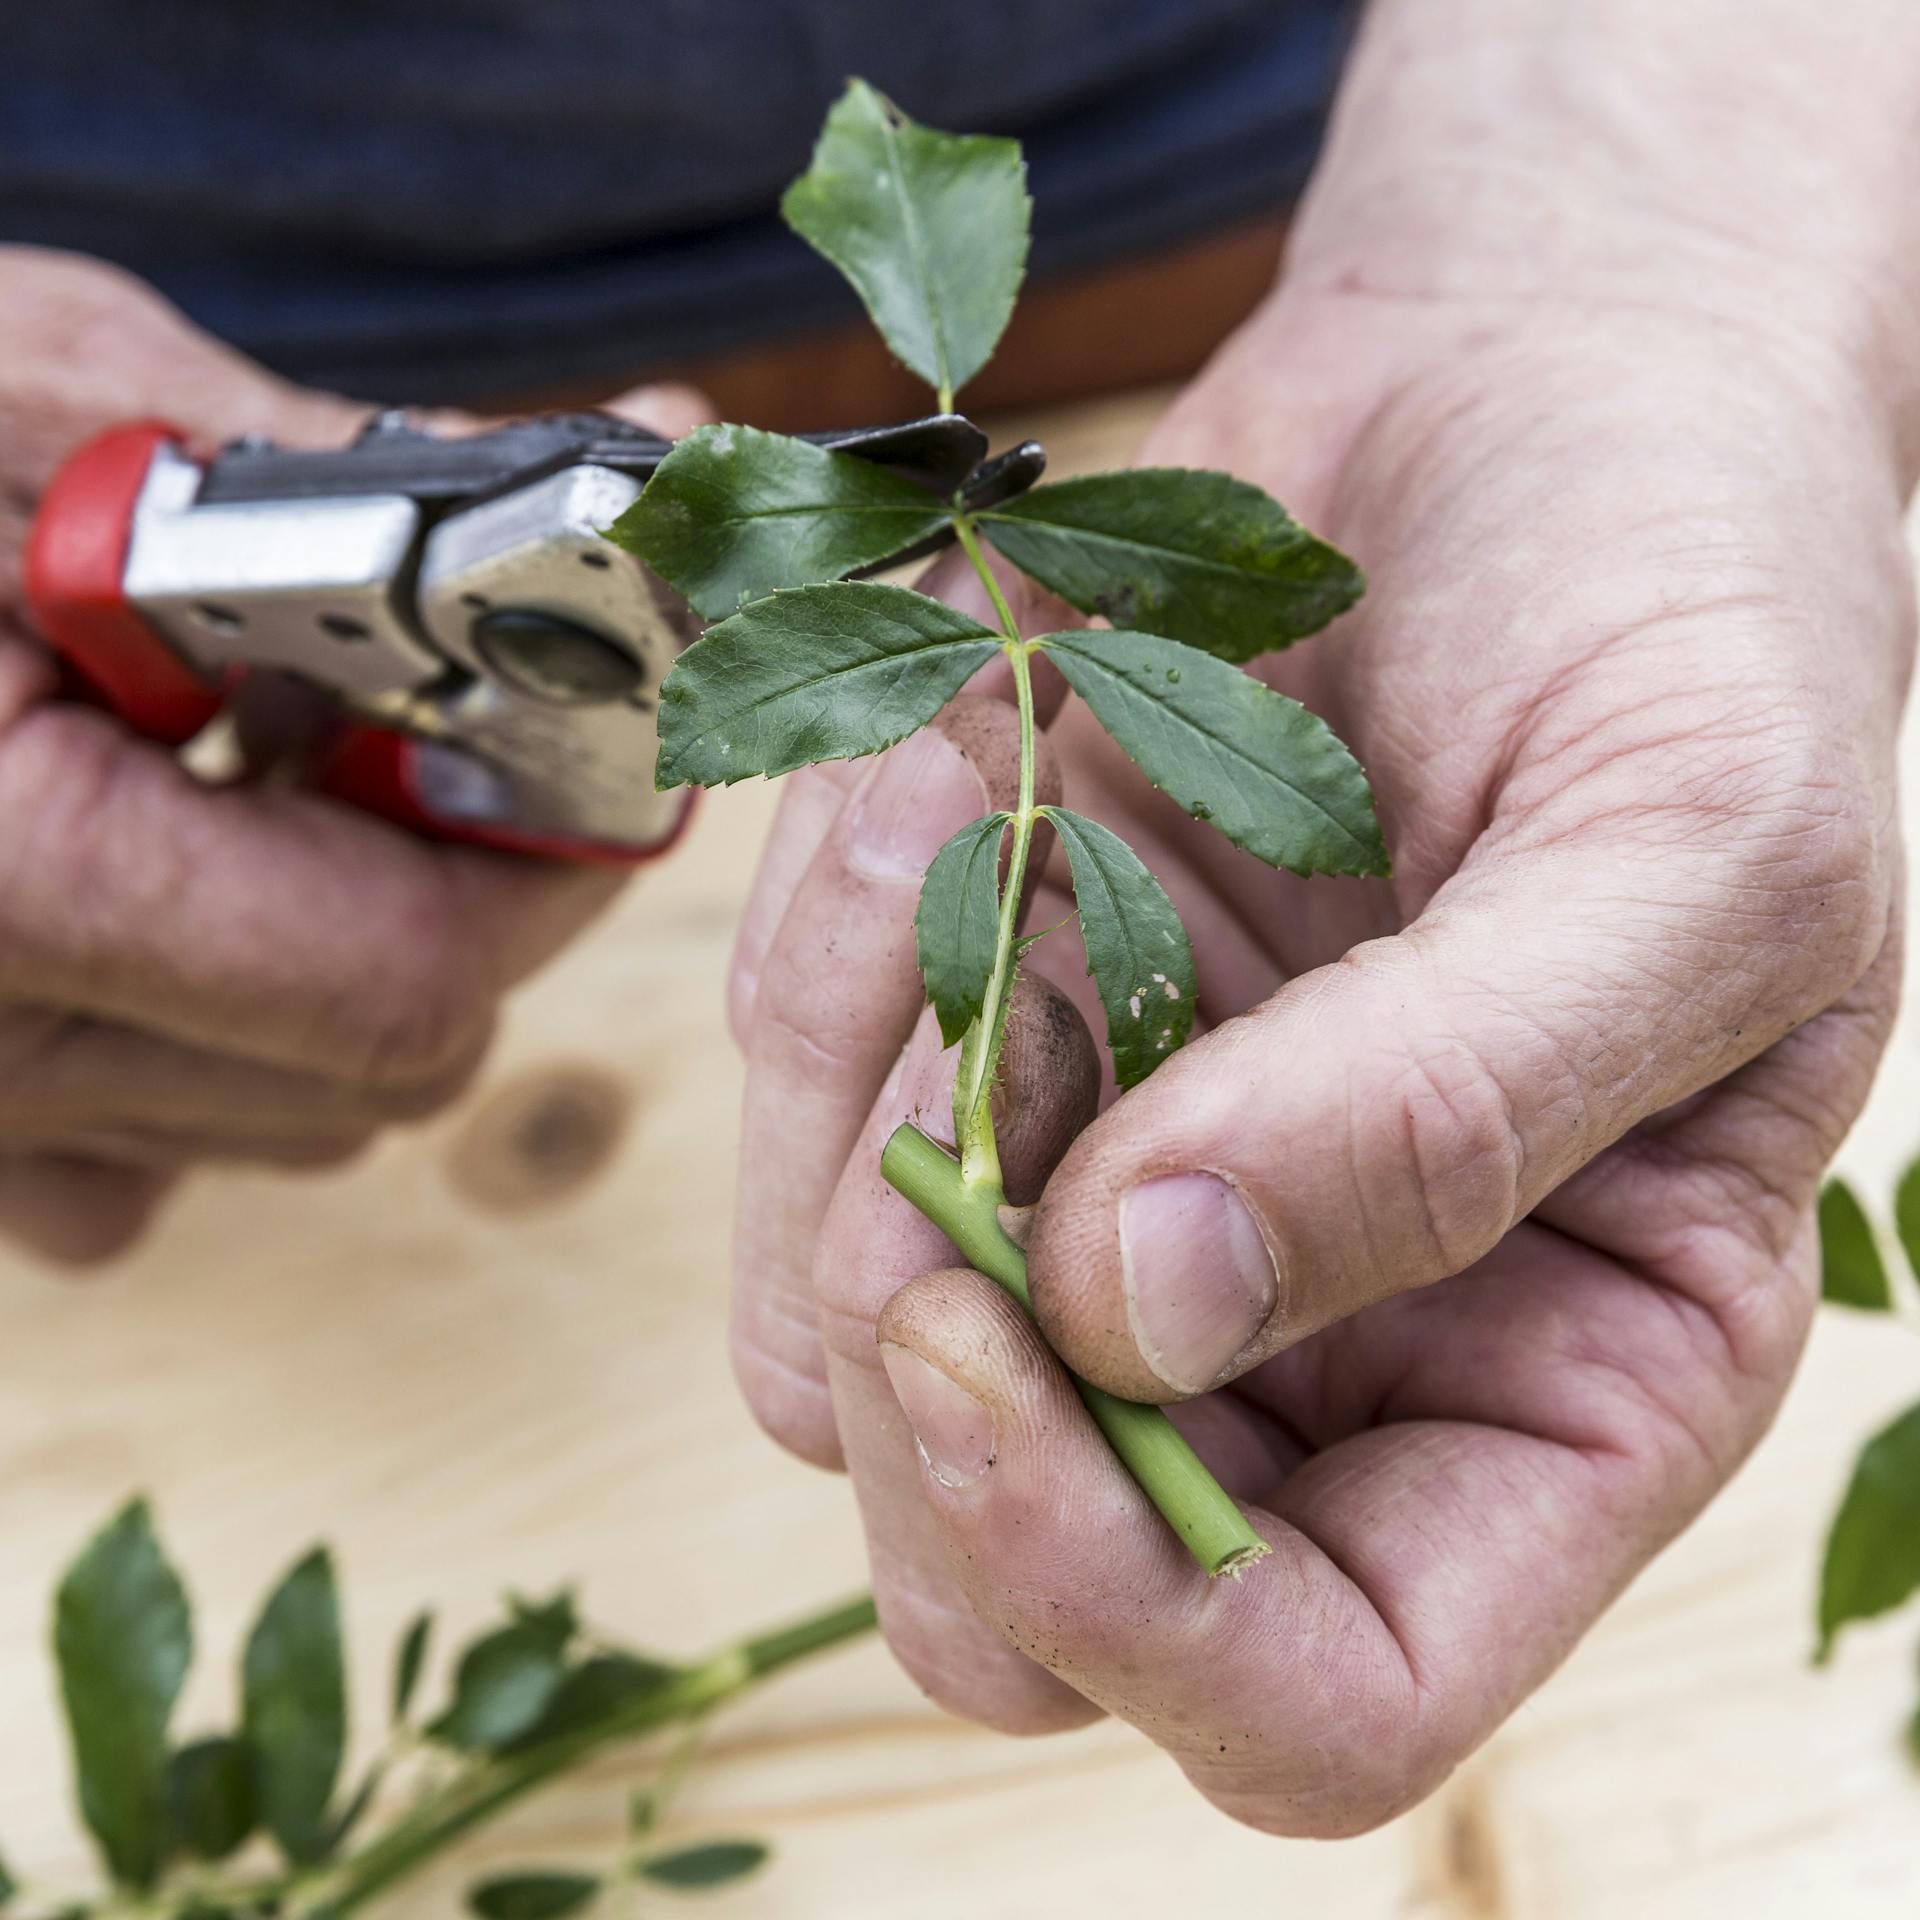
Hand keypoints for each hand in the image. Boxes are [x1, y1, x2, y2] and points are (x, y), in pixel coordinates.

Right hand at [0, 248, 707, 1263]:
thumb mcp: (38, 391)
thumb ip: (334, 475)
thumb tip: (614, 495)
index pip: (412, 974)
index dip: (548, 853)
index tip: (602, 741)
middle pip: (379, 1062)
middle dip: (469, 888)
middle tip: (450, 727)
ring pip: (295, 1112)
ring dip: (353, 951)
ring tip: (272, 769)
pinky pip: (150, 1156)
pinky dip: (214, 1037)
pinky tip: (161, 883)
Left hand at [721, 3, 1917, 1827]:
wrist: (1525, 398)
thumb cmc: (1687, 607)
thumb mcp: (1682, 851)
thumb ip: (1450, 1116)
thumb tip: (1143, 1310)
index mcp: (1560, 1375)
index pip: (1317, 1694)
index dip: (1121, 1596)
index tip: (994, 1337)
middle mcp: (1315, 1349)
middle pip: (999, 1587)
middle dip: (930, 1347)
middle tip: (974, 1027)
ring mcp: (1121, 1204)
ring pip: (836, 1347)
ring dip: (867, 1073)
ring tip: (1006, 790)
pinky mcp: (994, 1052)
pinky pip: (793, 1103)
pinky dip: (831, 932)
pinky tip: (964, 750)